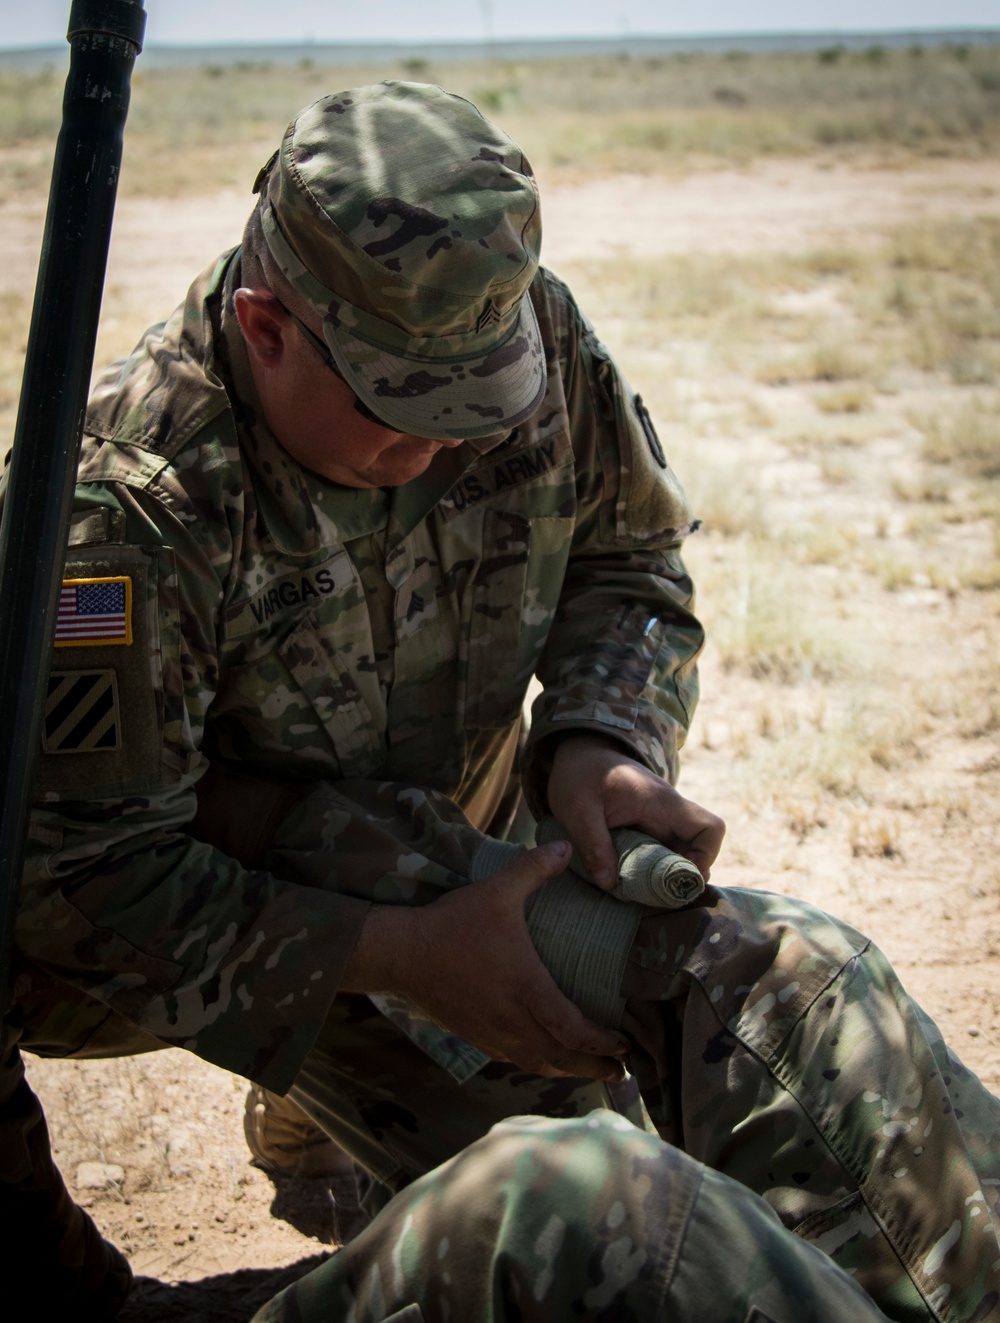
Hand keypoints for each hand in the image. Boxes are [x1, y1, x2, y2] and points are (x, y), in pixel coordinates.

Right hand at [340, 841, 630, 1080]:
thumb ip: (534, 868)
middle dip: (595, 1067)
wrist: (402, 954)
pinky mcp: (474, 1037)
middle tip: (622, 1071)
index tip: (626, 1044)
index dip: (603, 1042)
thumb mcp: (497, 890)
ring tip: (592, 1071)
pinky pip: (514, 1060)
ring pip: (539, 1064)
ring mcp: (492, 1034)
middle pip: (562, 1058)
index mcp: (527, 989)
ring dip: (569, 1071)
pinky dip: (538, 1063)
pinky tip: (545, 1058)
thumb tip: (567, 845)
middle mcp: (513, 1021)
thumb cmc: (452, 924)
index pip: (574, 1030)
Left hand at [547, 734, 725, 889]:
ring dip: (663, 878)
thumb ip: (592, 843)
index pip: (710, 828)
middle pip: (697, 851)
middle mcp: (669, 814)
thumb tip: (608, 884)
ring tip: (635, 893)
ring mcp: (659, 822)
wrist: (579, 753)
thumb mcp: (577, 807)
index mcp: (662, 803)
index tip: (675, 878)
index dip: (704, 857)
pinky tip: (627, 882)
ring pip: (679, 856)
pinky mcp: (647, 830)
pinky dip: (649, 872)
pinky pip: (660, 855)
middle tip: (648, 897)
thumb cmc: (580, 773)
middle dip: (678, 878)